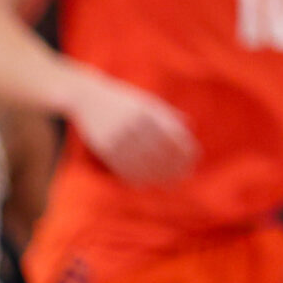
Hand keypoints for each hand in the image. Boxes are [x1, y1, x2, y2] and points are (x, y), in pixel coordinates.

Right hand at [65, 72, 198, 185]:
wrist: (90, 98)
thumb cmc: (124, 101)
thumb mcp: (146, 101)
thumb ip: (167, 114)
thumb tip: (189, 125)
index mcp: (148, 111)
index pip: (171, 134)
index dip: (183, 149)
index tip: (193, 160)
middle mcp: (133, 123)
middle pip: (158, 151)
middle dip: (173, 166)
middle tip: (184, 176)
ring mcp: (117, 135)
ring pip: (140, 162)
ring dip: (156, 175)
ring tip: (168, 183)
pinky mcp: (104, 146)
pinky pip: (121, 166)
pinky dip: (134, 177)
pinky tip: (144, 183)